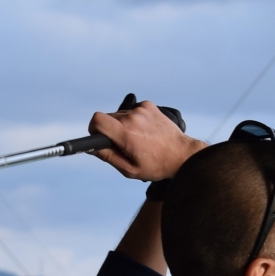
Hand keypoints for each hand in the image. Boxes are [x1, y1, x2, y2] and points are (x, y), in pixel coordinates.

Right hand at [87, 101, 205, 181]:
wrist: (182, 155)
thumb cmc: (158, 165)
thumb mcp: (130, 169)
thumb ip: (108, 156)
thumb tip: (92, 147)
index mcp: (126, 134)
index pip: (97, 120)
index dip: (94, 129)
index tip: (99, 137)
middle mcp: (132, 118)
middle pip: (108, 118)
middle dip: (111, 131)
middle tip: (124, 144)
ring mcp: (142, 110)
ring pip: (120, 115)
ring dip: (124, 125)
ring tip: (138, 139)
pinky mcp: (149, 106)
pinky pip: (133, 110)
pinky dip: (135, 119)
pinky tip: (146, 131)